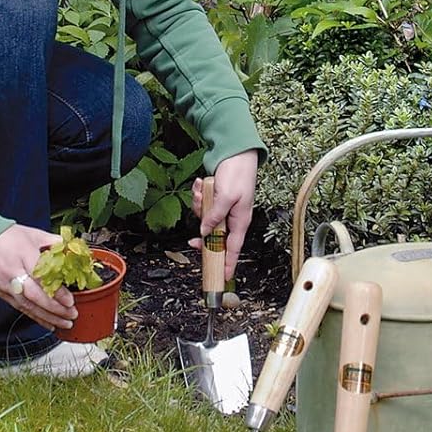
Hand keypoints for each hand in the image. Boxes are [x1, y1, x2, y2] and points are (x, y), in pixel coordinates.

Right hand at [0, 224, 76, 330]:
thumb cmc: (5, 236)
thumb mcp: (32, 234)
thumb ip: (53, 241)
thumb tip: (71, 248)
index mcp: (24, 254)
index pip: (42, 277)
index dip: (56, 291)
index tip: (70, 300)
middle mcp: (14, 272)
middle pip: (35, 295)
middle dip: (55, 308)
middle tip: (72, 314)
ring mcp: (6, 285)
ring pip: (28, 306)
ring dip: (48, 317)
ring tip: (64, 323)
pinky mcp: (1, 293)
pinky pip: (20, 308)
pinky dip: (36, 318)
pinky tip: (49, 324)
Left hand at [190, 149, 259, 277]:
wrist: (236, 153)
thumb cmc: (238, 174)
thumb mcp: (226, 197)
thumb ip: (215, 217)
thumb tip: (205, 233)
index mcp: (240, 221)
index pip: (233, 249)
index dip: (228, 264)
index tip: (223, 278)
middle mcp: (232, 218)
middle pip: (213, 236)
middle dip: (201, 232)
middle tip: (192, 242)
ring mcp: (223, 209)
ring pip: (204, 219)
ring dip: (199, 206)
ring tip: (202, 191)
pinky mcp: (216, 200)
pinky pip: (203, 205)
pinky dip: (199, 195)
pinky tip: (202, 184)